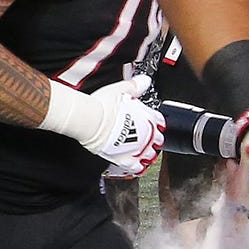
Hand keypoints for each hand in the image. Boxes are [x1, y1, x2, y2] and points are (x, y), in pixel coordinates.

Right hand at [45, 73, 166, 177]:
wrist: (90, 119)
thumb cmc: (103, 105)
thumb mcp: (121, 89)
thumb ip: (135, 86)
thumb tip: (144, 80)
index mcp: (147, 117)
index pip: (158, 120)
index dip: (156, 122)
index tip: (154, 123)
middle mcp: (145, 134)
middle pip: (157, 139)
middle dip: (154, 138)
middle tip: (149, 138)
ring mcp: (136, 147)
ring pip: (149, 154)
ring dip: (148, 153)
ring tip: (143, 152)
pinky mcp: (124, 159)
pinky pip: (136, 167)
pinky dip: (138, 167)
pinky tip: (137, 166)